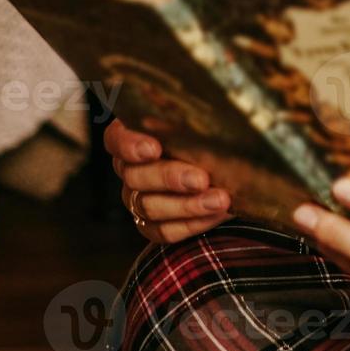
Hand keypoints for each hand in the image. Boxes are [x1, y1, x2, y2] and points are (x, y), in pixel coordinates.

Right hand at [104, 117, 231, 241]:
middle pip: (135, 176)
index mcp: (134, 136)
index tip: (154, 148)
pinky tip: (215, 214)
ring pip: (150, 206)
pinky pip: (164, 231)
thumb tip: (198, 120)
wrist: (232, 167)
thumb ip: (192, 119)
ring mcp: (137, 199)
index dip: (130, 145)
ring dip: (188, 205)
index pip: (117, 139)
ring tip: (220, 199)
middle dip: (170, 178)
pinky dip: (192, 224)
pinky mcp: (152, 225)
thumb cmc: (213, 136)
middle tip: (201, 178)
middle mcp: (130, 168)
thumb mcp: (204, 121)